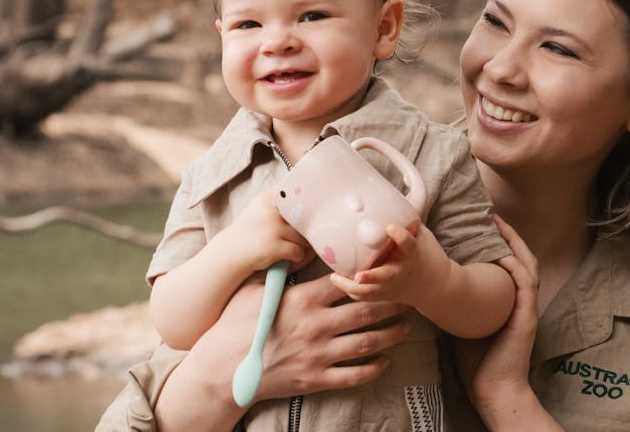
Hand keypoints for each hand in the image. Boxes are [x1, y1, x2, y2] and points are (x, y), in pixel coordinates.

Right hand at [157, 276, 411, 427]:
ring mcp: (318, 354)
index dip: (371, 276)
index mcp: (303, 300)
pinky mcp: (315, 379)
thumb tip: (293, 249)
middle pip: (365, 312)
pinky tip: (386, 362)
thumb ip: (279, 271)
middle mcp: (316, 326)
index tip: (387, 270)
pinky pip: (353, 375)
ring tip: (407, 327)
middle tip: (409, 297)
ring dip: (392, 335)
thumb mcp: (253, 289)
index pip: (347, 284)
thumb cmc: (233, 326)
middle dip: (392, 304)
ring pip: (367, 342)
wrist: (220, 370)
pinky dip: (373, 369)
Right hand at [222, 189, 310, 273]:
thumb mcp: (262, 209)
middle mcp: (270, 210)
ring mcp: (271, 228)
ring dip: (303, 244)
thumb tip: (314, 196)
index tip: (315, 205)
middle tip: (308, 232)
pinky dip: (297, 256)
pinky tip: (290, 257)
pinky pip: (298, 251)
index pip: (296, 191)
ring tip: (294, 246)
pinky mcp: (272, 246)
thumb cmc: (251, 231)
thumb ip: (282, 201)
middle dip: (308, 227)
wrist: (230, 253)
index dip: (309, 199)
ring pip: (303, 236)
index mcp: (268, 198)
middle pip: (305, 217)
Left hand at [328, 223, 450, 309]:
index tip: (390, 227)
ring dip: (352, 287)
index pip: (408, 244)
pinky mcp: (385, 295)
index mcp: (413, 254)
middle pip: (385, 277)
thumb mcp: (422, 236)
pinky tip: (339, 281)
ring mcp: (393, 286)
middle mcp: (401, 272)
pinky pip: (366, 297)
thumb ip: (406, 222)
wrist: (436, 286)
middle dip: (371, 278)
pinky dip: (353, 291)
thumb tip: (386, 199)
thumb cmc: (427, 256)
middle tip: (357, 275)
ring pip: (371, 292)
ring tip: (335, 277)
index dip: (400, 236)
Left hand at [455, 217, 540, 417]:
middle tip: (495, 217)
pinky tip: (505, 257)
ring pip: (528, 266)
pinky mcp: (527, 317)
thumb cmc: (477, 361)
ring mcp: (526, 308)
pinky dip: (516, 268)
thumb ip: (456, 304)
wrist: (493, 389)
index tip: (486, 225)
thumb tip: (429, 285)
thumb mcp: (463, 324)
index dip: (500, 244)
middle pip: (522, 258)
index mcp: (507, 301)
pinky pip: (526, 285)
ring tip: (501, 227)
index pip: (508, 265)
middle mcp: (519, 301)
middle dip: (510, 236)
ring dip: (515, 245)